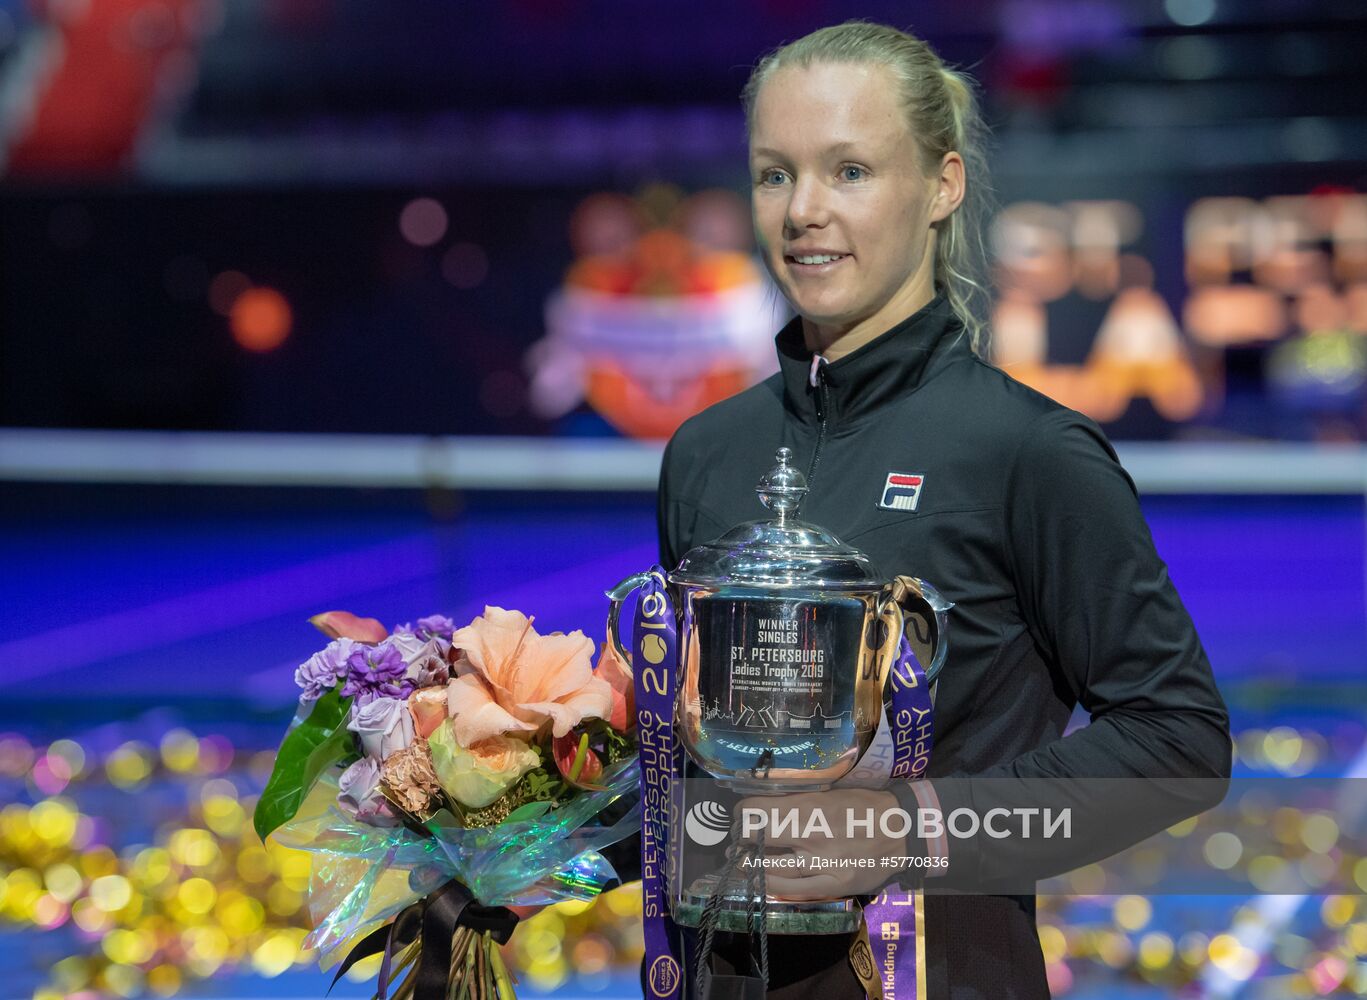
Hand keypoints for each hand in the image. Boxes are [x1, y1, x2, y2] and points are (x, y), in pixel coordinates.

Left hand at [733, 788, 904, 899]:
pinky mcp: (833, 886)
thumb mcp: (828, 793)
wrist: (902, 830)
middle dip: (743, 839)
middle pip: (759, 840)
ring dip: (751, 866)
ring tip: (743, 862)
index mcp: (810, 808)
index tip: (741, 815)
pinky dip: (775, 885)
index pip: (758, 812)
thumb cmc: (863, 806)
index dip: (743, 814)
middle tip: (738, 840)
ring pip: (772, 870)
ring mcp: (822, 865)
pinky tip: (766, 880)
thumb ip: (797, 803)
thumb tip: (764, 808)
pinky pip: (794, 891)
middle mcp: (812, 837)